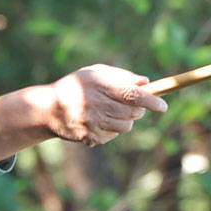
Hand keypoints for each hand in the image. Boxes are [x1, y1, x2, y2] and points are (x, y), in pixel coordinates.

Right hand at [0, 64, 168, 156]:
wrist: (47, 110)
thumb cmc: (76, 86)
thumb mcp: (94, 73)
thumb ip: (120, 76)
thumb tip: (146, 83)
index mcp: (98, 84)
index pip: (132, 94)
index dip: (151, 100)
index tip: (163, 106)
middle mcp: (95, 104)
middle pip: (133, 112)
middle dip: (140, 109)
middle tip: (134, 105)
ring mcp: (92, 122)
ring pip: (126, 126)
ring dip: (126, 120)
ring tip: (112, 112)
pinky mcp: (89, 136)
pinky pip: (113, 135)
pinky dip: (112, 129)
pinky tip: (98, 122)